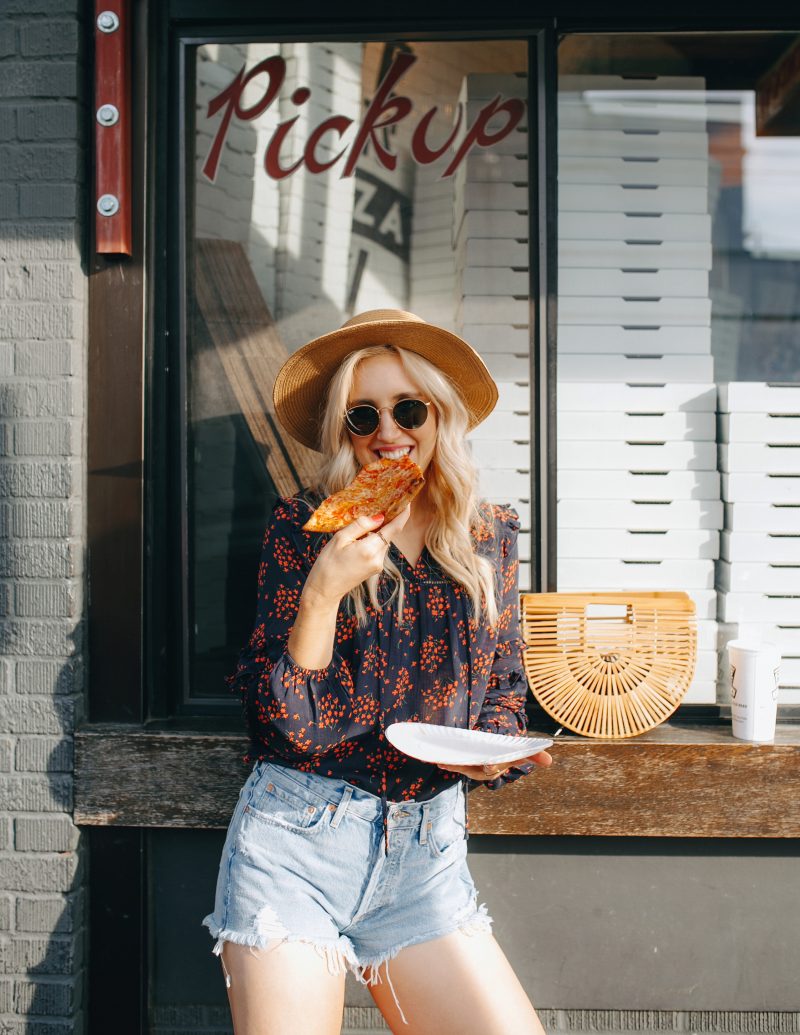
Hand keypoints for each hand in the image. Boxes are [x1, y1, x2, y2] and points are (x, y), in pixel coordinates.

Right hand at [302, 505, 410, 605]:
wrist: (324, 589)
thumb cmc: (328, 562)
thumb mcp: (340, 538)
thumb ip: (361, 526)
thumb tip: (380, 517)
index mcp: (370, 549)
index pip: (394, 528)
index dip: (403, 514)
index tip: (407, 502)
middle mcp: (379, 558)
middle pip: (388, 534)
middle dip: (386, 522)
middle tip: (379, 507)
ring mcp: (378, 565)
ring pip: (383, 542)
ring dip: (377, 532)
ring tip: (362, 525)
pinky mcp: (375, 569)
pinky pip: (378, 549)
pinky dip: (372, 541)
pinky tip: (359, 540)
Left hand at [437, 750, 552, 781]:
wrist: (498, 750)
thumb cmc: (510, 751)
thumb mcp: (522, 751)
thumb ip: (535, 755)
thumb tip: (550, 761)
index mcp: (498, 767)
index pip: (496, 768)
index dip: (493, 766)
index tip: (488, 764)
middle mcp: (485, 771)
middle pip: (476, 770)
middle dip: (467, 767)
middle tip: (454, 762)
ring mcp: (474, 768)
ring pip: (463, 768)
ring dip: (453, 766)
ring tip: (441, 760)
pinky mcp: (465, 764)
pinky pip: (456, 764)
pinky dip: (447, 762)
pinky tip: (437, 759)